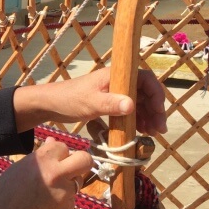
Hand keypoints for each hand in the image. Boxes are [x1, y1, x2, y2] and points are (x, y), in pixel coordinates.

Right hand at [0, 138, 92, 208]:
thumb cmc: (7, 192)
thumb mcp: (21, 168)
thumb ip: (41, 155)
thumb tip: (53, 141)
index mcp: (43, 159)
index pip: (63, 147)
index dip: (58, 153)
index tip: (52, 159)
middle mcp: (58, 174)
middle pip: (85, 160)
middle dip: (80, 161)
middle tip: (70, 167)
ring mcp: (65, 192)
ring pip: (78, 181)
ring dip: (69, 182)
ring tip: (49, 191)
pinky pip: (70, 198)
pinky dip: (62, 199)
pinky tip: (46, 204)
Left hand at [13, 68, 167, 135]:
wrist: (50, 104)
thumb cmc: (68, 100)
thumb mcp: (90, 103)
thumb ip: (110, 104)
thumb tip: (132, 106)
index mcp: (116, 76)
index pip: (145, 79)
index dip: (156, 95)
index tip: (158, 114)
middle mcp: (118, 82)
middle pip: (145, 92)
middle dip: (154, 110)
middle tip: (158, 130)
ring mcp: (113, 92)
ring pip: (138, 102)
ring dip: (147, 116)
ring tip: (151, 133)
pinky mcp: (108, 102)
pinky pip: (128, 109)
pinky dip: (136, 119)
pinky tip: (138, 131)